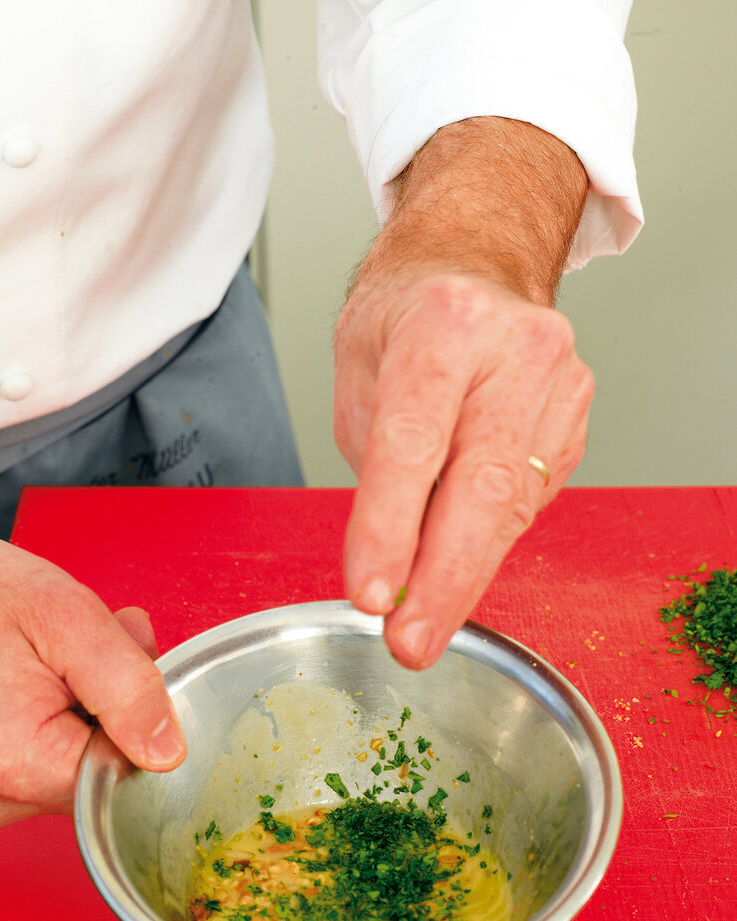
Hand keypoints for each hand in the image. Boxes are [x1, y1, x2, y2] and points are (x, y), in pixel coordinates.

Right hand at [0, 521, 184, 837]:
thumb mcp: (68, 616)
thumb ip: (128, 685)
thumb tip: (168, 751)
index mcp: (12, 760)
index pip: (122, 773)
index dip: (137, 719)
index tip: (121, 672)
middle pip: (94, 777)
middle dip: (109, 715)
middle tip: (91, 653)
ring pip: (67, 775)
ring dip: (80, 722)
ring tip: (54, 665)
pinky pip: (34, 776)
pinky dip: (47, 734)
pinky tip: (31, 691)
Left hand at [334, 117, 590, 668]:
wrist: (477, 265)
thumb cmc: (408, 314)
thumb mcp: (357, 365)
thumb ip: (373, 456)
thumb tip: (395, 557)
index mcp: (446, 326)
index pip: (414, 442)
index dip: (389, 526)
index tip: (371, 594)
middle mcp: (516, 352)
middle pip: (483, 488)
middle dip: (442, 580)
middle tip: (409, 643)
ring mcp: (560, 387)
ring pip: (512, 508)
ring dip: (464, 575)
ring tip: (424, 625)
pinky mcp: (576, 422)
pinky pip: (528, 502)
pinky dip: (487, 542)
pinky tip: (458, 561)